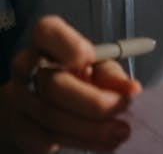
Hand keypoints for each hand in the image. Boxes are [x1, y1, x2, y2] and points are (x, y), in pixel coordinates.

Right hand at [0, 15, 141, 152]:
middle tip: (122, 107)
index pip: (47, 31)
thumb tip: (132, 89)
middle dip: (93, 101)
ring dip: (93, 128)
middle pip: (53, 84)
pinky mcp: (21, 127)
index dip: (67, 45)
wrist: (39, 104)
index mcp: (45, 39)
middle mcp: (26, 65)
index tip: (89, 59)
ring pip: (53, 116)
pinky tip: (105, 141)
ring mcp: (19, 97)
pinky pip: (51, 138)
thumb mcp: (97, 66)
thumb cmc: (75, 75)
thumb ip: (111, 74)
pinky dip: (84, 141)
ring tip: (121, 130)